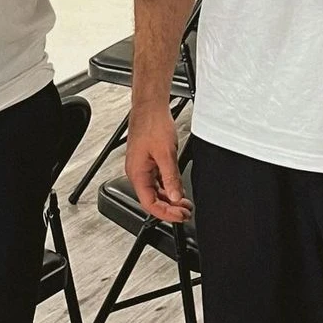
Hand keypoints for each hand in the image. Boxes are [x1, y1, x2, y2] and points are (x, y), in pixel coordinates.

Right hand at [125, 105, 192, 222]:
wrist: (150, 106)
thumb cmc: (153, 123)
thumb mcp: (166, 154)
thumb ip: (171, 178)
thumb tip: (176, 197)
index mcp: (137, 173)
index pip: (149, 203)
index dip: (166, 213)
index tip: (180, 216)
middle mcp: (137, 172)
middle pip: (152, 199)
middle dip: (170, 208)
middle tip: (186, 212)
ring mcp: (142, 166)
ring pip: (155, 190)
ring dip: (170, 198)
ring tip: (185, 203)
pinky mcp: (148, 160)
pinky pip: (157, 179)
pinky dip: (167, 186)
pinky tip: (178, 188)